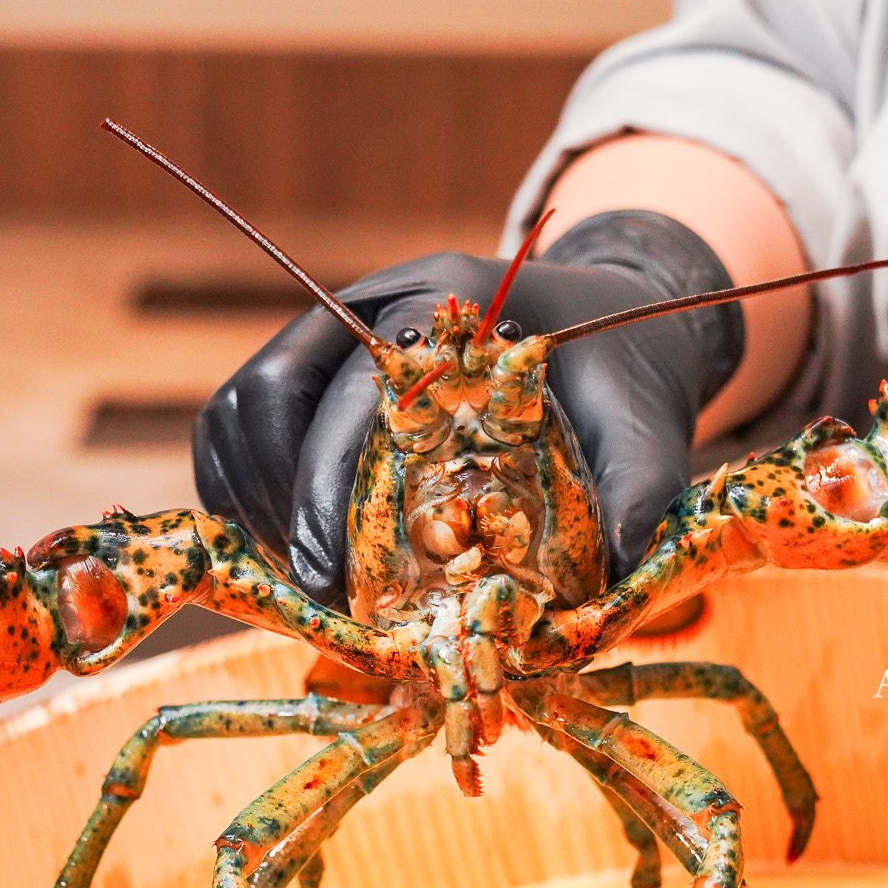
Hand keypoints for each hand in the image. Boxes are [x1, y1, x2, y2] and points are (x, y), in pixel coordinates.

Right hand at [194, 211, 744, 608]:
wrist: (608, 326)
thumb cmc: (620, 377)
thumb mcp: (646, 425)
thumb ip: (638, 488)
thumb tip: (609, 575)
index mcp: (446, 298)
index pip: (348, 388)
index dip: (325, 486)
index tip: (330, 573)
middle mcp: (375, 300)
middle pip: (270, 391)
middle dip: (282, 501)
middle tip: (316, 589)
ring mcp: (336, 328)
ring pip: (241, 406)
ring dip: (254, 496)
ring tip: (304, 575)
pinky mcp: (318, 365)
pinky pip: (242, 422)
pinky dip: (245, 488)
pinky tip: (288, 548)